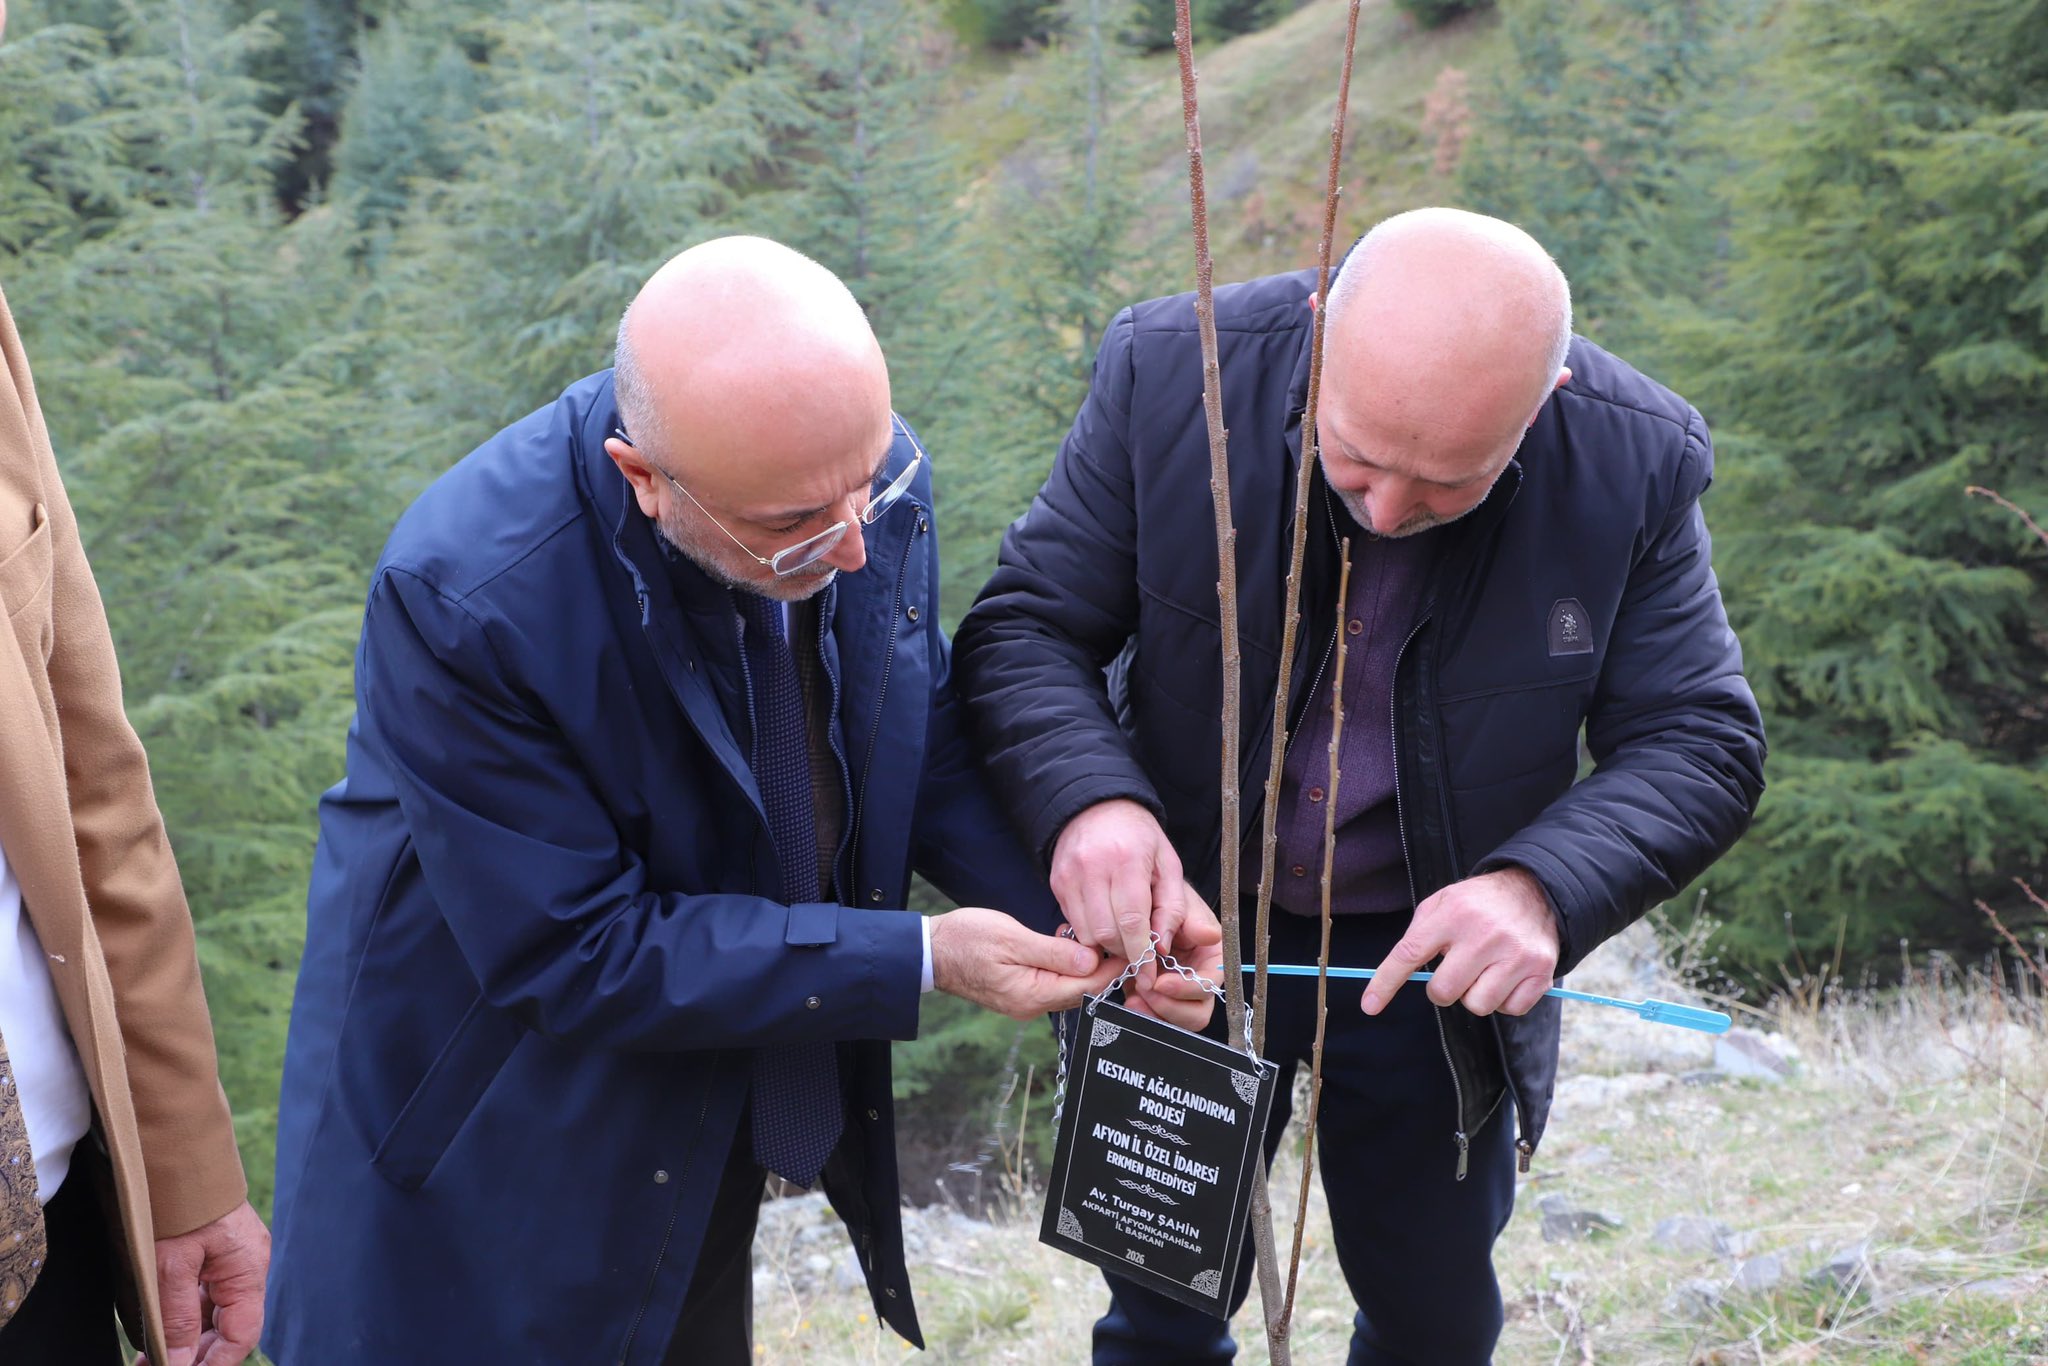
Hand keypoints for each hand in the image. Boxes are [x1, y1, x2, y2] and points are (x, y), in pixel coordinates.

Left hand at [141, 1200, 268, 1365]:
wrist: (172, 1151)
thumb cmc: (174, 1202)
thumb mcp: (170, 1265)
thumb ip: (178, 1319)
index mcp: (248, 1268)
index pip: (242, 1334)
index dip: (215, 1364)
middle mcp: (247, 1265)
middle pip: (230, 1326)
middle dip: (196, 1356)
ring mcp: (233, 1258)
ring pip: (216, 1312)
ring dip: (188, 1340)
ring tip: (150, 1357)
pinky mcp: (216, 1251)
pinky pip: (207, 1294)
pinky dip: (186, 1316)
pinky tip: (160, 1331)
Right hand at [930, 907, 1122, 1019]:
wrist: (930, 952)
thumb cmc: (966, 940)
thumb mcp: (1011, 938)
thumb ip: (1053, 952)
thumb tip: (1091, 960)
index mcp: (1032, 994)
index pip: (1087, 986)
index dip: (1113, 968)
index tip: (1133, 947)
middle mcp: (1032, 1005)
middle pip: (1083, 990)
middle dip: (1106, 968)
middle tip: (1126, 941)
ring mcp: (1026, 1001)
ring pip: (1070, 986)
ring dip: (1087, 966)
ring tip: (1101, 940)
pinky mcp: (1020, 992)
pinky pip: (1054, 983)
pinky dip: (1068, 967)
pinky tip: (1071, 946)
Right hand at [1049, 799, 1193, 1001]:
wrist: (1097, 807)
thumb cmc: (1139, 836)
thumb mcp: (1168, 864)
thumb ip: (1173, 906)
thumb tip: (1164, 946)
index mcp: (1127, 859)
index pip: (1132, 920)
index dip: (1141, 953)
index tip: (1149, 975)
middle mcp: (1094, 867)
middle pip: (1106, 932)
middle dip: (1124, 951)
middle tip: (1138, 952)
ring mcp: (1070, 876)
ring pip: (1086, 933)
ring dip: (1106, 945)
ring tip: (1123, 936)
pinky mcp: (1056, 883)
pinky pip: (1073, 923)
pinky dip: (1091, 932)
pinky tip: (1105, 920)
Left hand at [1119, 887, 1221, 1031]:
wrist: (1141, 903)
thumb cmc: (1164, 898)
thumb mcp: (1175, 900)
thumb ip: (1187, 918)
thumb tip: (1209, 935)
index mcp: (1212, 958)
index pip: (1209, 984)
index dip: (1187, 988)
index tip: (1161, 982)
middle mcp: (1199, 979)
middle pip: (1196, 1013)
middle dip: (1169, 1006)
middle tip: (1144, 990)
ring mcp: (1178, 993)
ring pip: (1176, 1021)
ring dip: (1154, 1013)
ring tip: (1134, 997)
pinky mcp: (1157, 998)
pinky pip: (1155, 1017)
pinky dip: (1143, 1013)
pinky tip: (1129, 999)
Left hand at [1361, 867, 1558, 1018]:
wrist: (1537, 890)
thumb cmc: (1479, 903)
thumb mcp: (1443, 902)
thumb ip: (1419, 935)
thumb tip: (1397, 975)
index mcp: (1453, 914)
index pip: (1409, 954)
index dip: (1385, 983)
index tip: (1370, 1005)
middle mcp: (1484, 934)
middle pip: (1443, 992)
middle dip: (1442, 989)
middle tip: (1455, 970)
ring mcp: (1515, 954)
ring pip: (1477, 1005)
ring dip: (1475, 995)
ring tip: (1484, 970)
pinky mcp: (1541, 971)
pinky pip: (1510, 1010)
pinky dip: (1505, 1000)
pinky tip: (1507, 975)